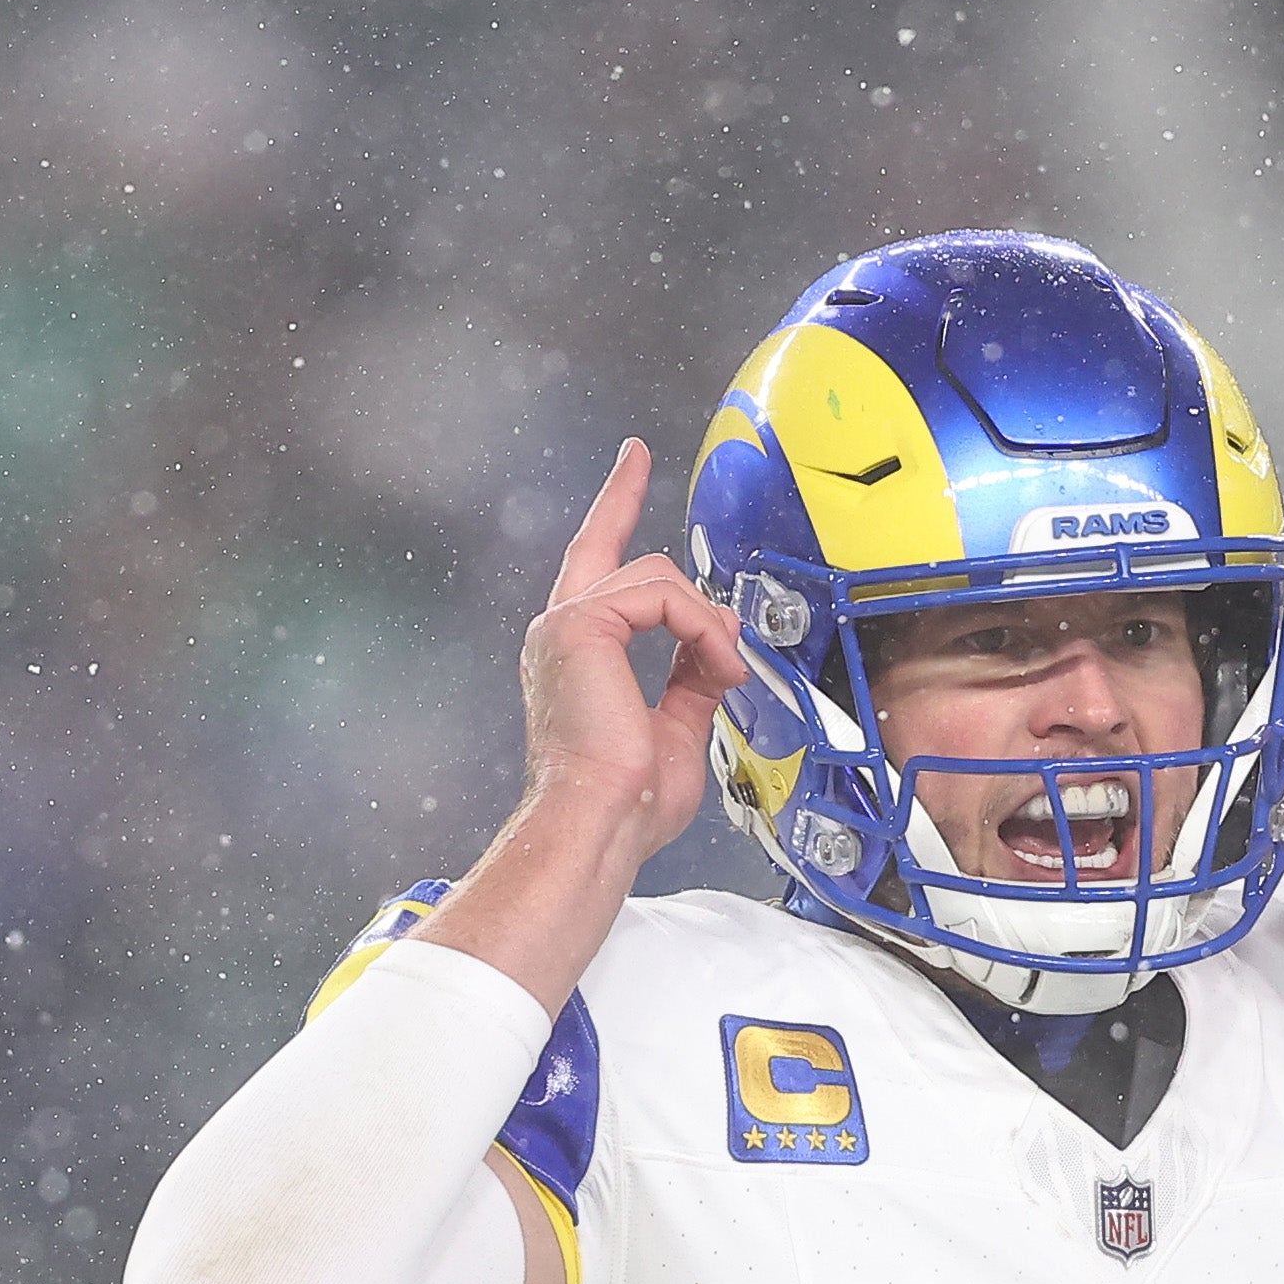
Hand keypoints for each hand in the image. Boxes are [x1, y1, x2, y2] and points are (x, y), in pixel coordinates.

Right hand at [516, 441, 749, 870]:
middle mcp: (560, 631)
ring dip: (707, 625)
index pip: (597, 564)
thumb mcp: (677, 726)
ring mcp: (565, 624)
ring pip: (658, 578)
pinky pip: (665, 599)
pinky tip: (716, 667)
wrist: (601, 822)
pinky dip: (703, 631)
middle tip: (675, 546)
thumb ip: (692, 678)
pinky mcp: (582, 624)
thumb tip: (718, 647)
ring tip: (723, 671)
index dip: (617, 506)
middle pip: (622, 552)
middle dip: (654, 540)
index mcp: (576, 654)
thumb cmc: (628, 801)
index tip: (631, 462)